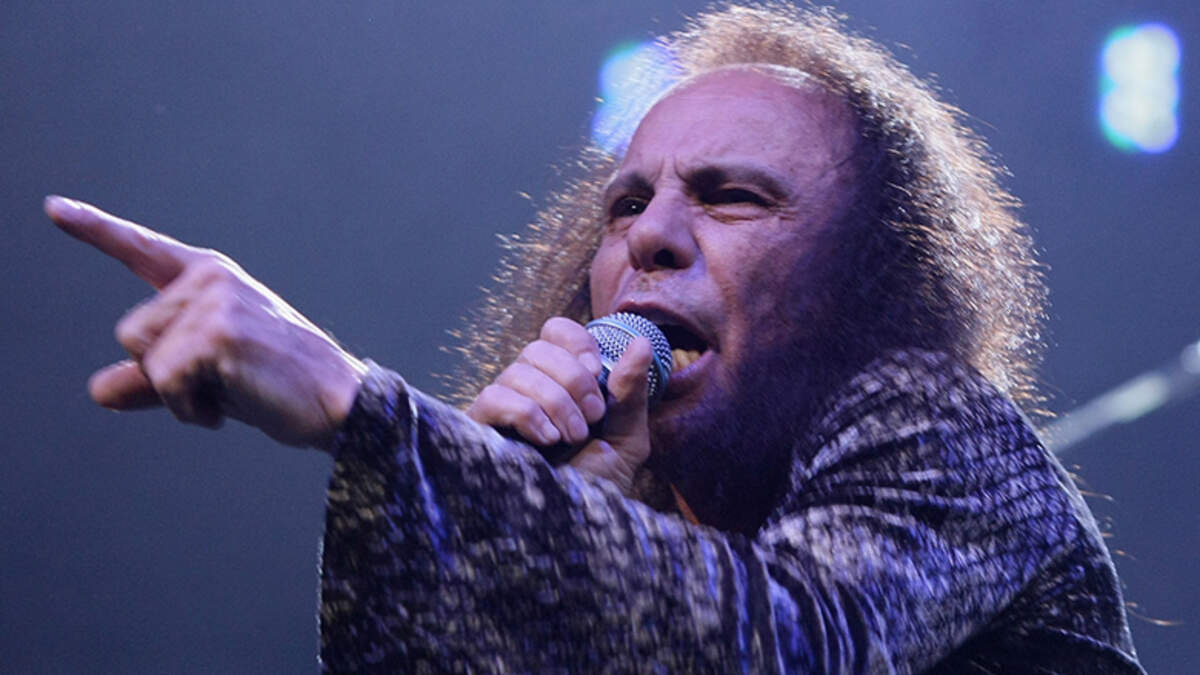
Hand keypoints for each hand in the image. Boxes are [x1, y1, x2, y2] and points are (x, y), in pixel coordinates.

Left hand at [45, 195, 365, 450]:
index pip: (144, 250)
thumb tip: (99, 389)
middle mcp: (211, 280)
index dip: (95, 228)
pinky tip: (229, 405)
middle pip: (132, 331)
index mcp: (211, 278)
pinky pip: (164, 381)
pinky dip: (189, 408)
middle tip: (221, 383)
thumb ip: (150, 379)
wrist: (339, 402)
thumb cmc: (278, 386)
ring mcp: (216, 303)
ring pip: (144, 356)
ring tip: (229, 392)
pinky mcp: (218, 335)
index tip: (53, 208)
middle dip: (163, 372)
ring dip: (176, 392)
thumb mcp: (206, 377)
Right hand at [466, 317, 652, 493]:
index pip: (555, 332)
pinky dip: (526, 413)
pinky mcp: (480, 431)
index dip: (574, 342)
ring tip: (571, 438)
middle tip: (591, 417)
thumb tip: (642, 342)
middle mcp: (529, 389)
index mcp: (562, 382)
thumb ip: (630, 391)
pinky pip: (494, 398)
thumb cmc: (599, 485)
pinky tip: (546, 440)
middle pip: (538, 348)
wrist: (576, 529)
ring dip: (554, 402)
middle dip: (572, 379)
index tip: (596, 368)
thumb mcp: (626, 437)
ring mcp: (503, 410)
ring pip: (517, 371)